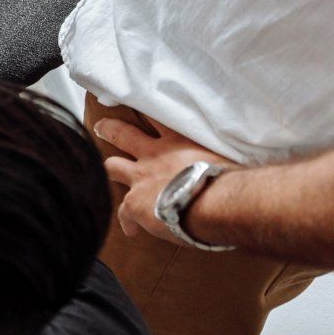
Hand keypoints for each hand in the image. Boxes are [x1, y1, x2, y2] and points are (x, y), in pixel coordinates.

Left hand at [95, 116, 236, 244]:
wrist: (216, 201)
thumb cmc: (230, 179)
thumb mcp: (225, 156)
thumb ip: (217, 156)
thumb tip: (231, 165)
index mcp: (179, 142)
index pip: (159, 119)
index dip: (146, 113)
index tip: (137, 104)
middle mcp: (155, 155)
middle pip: (123, 134)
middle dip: (110, 130)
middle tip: (102, 126)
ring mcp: (140, 178)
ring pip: (113, 166)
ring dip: (109, 168)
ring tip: (106, 170)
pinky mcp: (134, 202)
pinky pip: (123, 212)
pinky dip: (128, 221)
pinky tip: (132, 230)